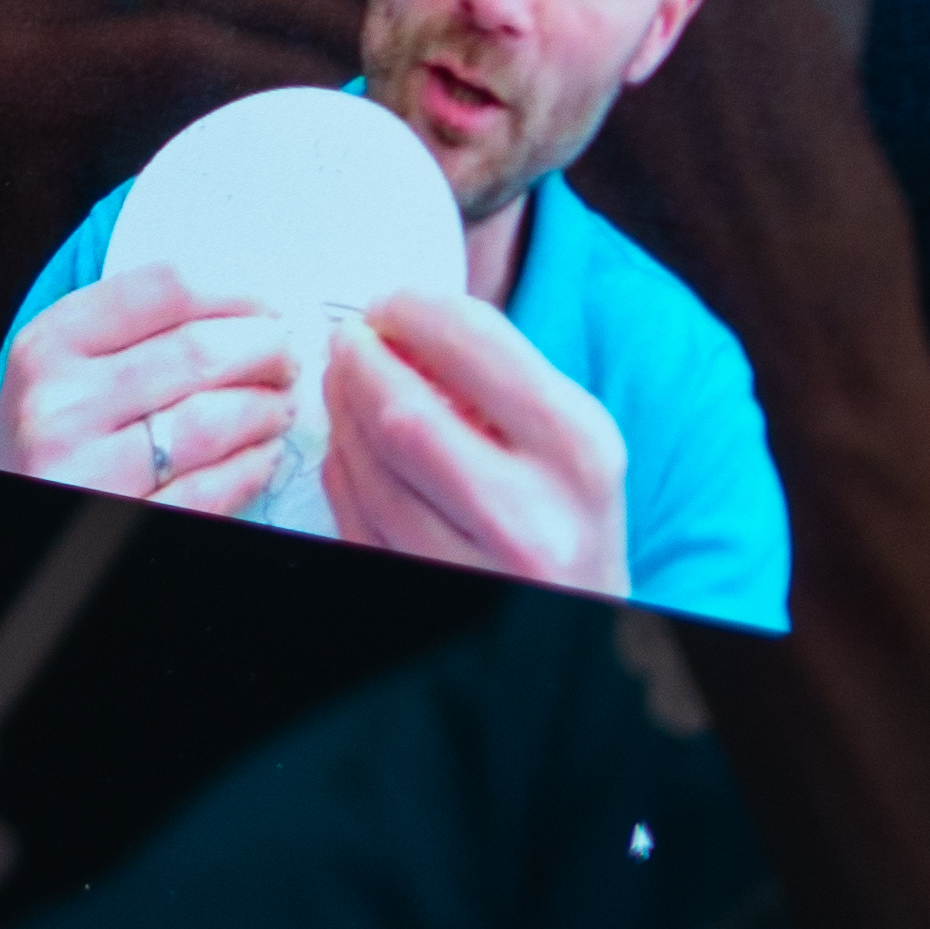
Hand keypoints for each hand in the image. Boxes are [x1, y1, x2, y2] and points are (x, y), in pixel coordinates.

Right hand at [0, 259, 295, 512]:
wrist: (7, 511)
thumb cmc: (45, 442)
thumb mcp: (56, 370)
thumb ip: (124, 334)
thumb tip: (239, 309)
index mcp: (47, 346)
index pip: (163, 291)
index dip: (234, 295)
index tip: (262, 307)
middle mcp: (61, 404)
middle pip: (199, 351)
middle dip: (265, 351)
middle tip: (284, 359)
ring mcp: (87, 468)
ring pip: (213, 420)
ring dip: (266, 410)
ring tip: (276, 408)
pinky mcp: (122, 521)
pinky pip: (212, 488)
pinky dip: (253, 468)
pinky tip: (260, 456)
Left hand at [317, 282, 632, 596]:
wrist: (588, 623)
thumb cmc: (573, 520)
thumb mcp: (572, 441)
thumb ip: (500, 379)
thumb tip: (403, 325)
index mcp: (578, 449)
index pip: (475, 346)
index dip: (414, 311)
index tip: (390, 304)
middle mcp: (531, 515)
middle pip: (403, 414)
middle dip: (360, 362)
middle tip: (348, 341)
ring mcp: (473, 568)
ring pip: (368, 471)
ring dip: (341, 414)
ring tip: (345, 387)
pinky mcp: (423, 593)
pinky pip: (355, 519)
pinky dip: (343, 470)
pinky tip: (352, 446)